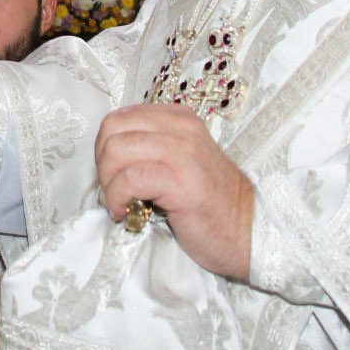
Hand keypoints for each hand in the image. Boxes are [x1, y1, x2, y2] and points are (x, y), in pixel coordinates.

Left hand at [94, 103, 253, 279]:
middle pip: (112, 130)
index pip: (118, 118)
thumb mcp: (179, 160)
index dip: (104, 148)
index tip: (112, 176)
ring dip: (108, 183)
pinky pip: (129, 178)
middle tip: (113, 191)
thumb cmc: (208, 202)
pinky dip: (117, 197)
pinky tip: (125, 213)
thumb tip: (107, 152)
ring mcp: (182, 152)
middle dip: (102, 164)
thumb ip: (150, 147)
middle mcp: (180, 128)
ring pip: (117, 150)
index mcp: (178, 118)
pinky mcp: (180, 180)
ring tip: (120, 203)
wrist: (246, 230)